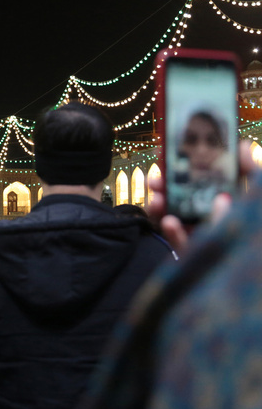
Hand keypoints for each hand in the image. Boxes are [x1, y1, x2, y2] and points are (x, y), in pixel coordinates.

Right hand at [148, 140, 256, 254]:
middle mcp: (206, 212)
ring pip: (172, 215)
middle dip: (164, 185)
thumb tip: (243, 146)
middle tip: (155, 179)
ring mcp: (198, 232)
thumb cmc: (252, 223)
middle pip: (178, 194)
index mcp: (221, 195)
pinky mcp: (193, 252)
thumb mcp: (255, 195)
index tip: (163, 151)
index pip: (197, 175)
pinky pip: (180, 241)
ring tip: (157, 199)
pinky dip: (174, 231)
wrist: (246, 262)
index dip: (180, 162)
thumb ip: (250, 171)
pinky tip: (170, 223)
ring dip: (161, 205)